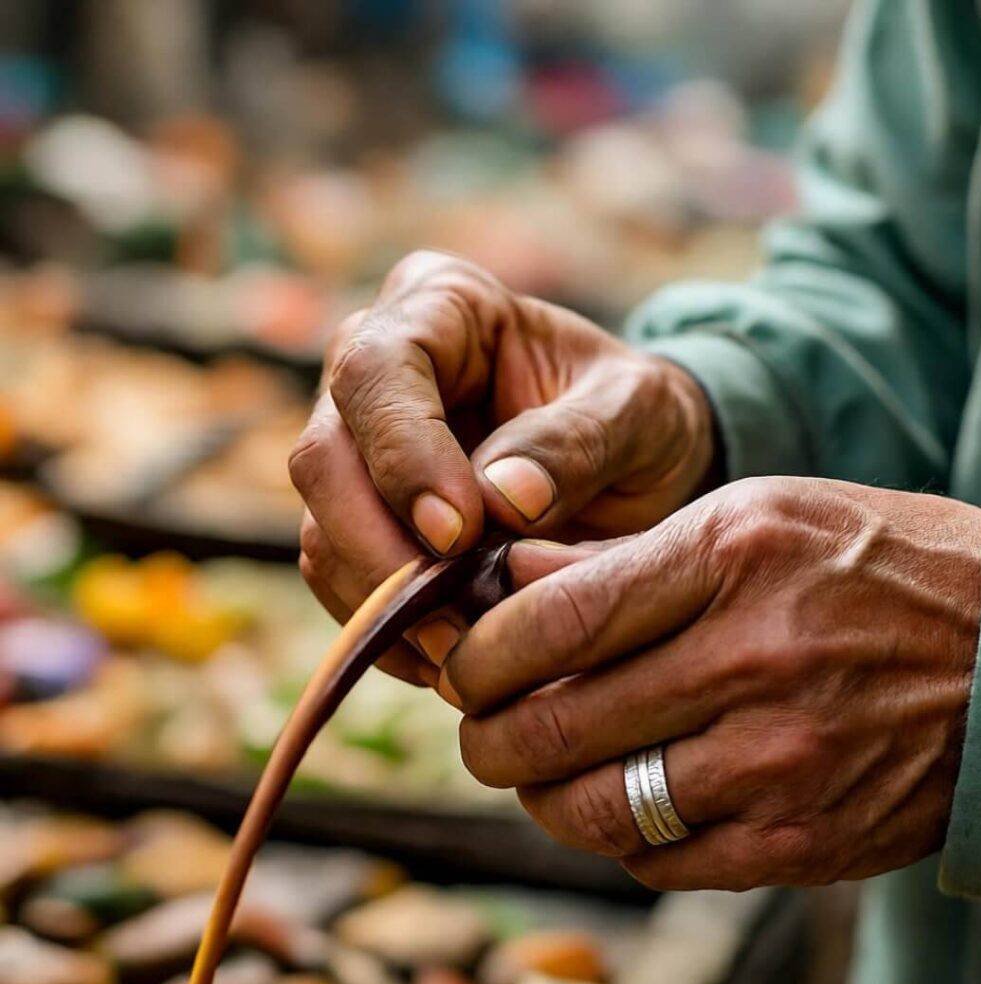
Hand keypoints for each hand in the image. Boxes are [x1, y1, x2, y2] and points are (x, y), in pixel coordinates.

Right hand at [289, 250, 715, 683]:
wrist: (632, 461)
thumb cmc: (634, 417)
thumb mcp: (637, 413)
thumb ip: (577, 443)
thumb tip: (500, 500)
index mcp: (441, 306)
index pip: (379, 371)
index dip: (405, 457)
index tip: (460, 533)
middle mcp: (375, 369)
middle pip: (324, 456)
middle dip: (379, 547)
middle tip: (453, 620)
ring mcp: (358, 446)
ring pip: (320, 528)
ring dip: (382, 602)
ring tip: (462, 651)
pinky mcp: (360, 517)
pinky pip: (339, 577)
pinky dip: (384, 627)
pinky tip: (444, 656)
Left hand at [446, 478, 980, 889]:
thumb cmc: (865, 566)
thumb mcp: (751, 518)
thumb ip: (622, 555)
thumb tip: (509, 577)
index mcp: (731, 558)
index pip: (558, 619)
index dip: (482, 653)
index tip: (462, 666)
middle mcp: (754, 660)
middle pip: (557, 724)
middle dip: (487, 736)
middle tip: (481, 727)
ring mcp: (782, 762)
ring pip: (597, 807)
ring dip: (541, 794)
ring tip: (539, 767)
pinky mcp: (804, 840)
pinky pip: (660, 860)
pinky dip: (618, 835)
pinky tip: (624, 798)